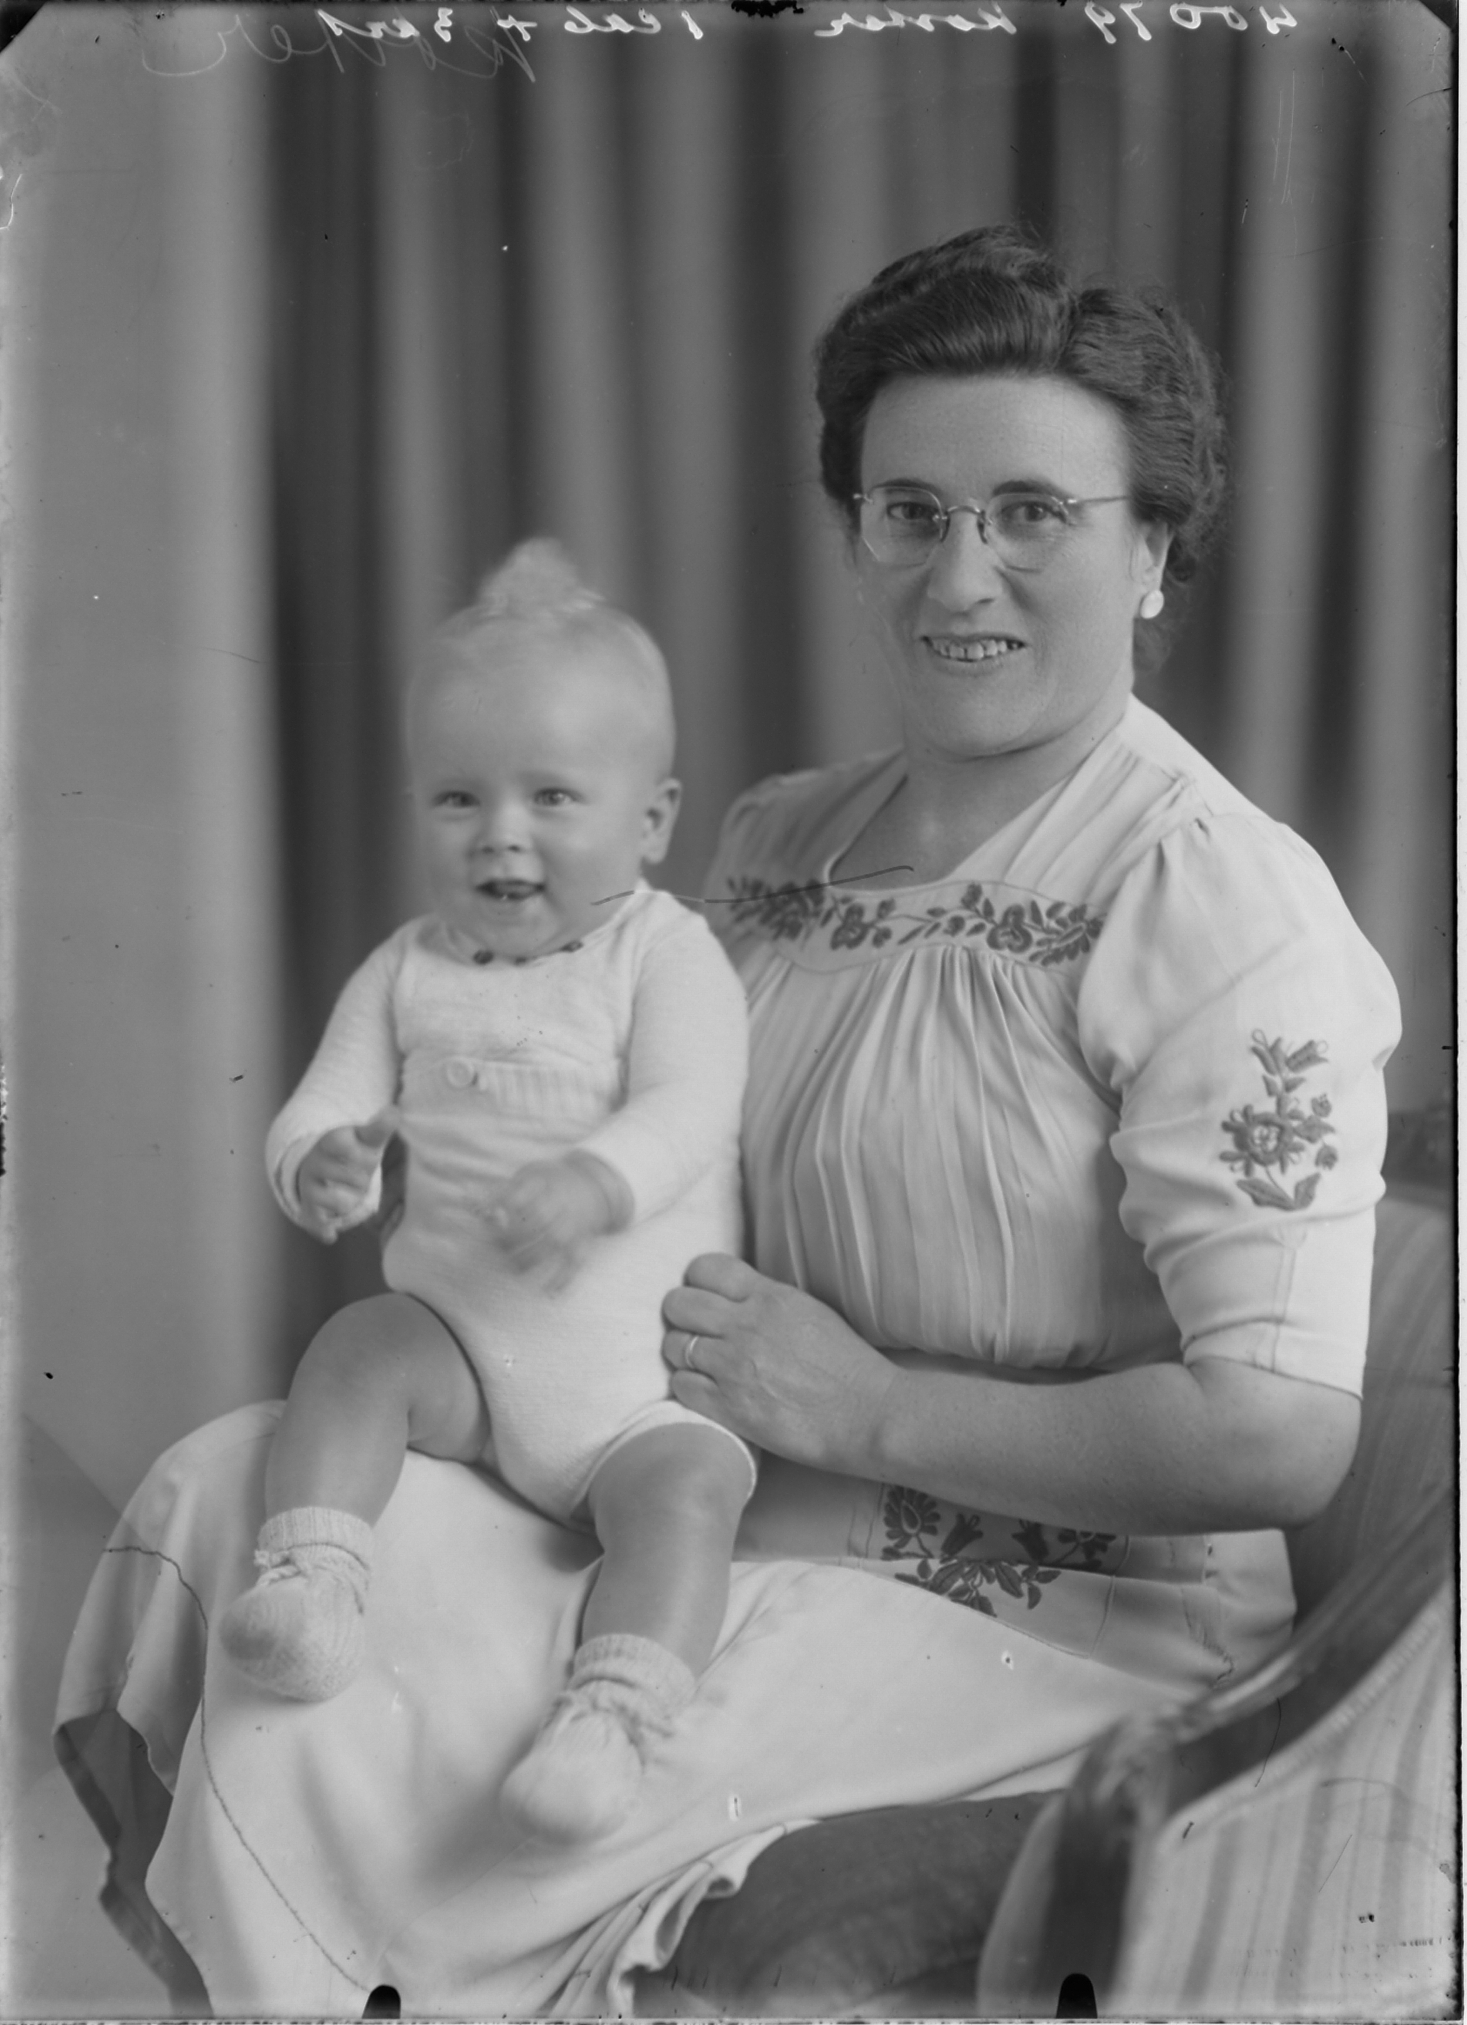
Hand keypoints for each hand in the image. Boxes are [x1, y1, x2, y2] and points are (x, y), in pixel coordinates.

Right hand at [296, 1110, 398, 1243]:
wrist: (320, 1164)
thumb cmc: (353, 1150)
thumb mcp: (367, 1137)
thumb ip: (380, 1127)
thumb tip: (394, 1112)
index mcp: (331, 1141)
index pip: (341, 1144)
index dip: (361, 1154)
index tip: (369, 1157)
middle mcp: (317, 1162)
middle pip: (355, 1179)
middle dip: (363, 1181)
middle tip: (362, 1176)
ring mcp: (310, 1186)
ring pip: (341, 1202)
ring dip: (351, 1202)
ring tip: (351, 1194)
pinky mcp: (308, 1208)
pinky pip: (317, 1222)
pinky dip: (325, 1229)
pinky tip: (332, 1234)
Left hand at [485, 1152, 631, 1291]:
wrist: (593, 1184)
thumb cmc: (547, 1183)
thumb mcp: (525, 1177)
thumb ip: (498, 1194)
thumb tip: (473, 1209)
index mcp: (543, 1182)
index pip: (519, 1196)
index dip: (501, 1209)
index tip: (489, 1217)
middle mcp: (561, 1201)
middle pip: (536, 1220)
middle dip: (512, 1237)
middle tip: (498, 1246)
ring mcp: (575, 1221)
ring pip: (554, 1241)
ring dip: (530, 1258)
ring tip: (514, 1267)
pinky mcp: (583, 1239)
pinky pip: (576, 1260)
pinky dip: (564, 1277)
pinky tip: (550, 1293)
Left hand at [661, 1255, 896, 1472]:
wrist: (867, 1414)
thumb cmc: (847, 1365)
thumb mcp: (810, 1311)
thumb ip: (767, 1299)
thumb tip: (733, 1296)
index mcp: (769, 1297)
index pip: (705, 1268)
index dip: (697, 1282)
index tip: (704, 1296)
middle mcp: (745, 1326)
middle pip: (678, 1304)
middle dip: (682, 1315)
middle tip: (695, 1331)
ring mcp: (733, 1367)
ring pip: (674, 1345)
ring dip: (683, 1353)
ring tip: (702, 1364)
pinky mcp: (728, 1407)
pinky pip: (680, 1385)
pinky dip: (688, 1386)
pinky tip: (708, 1390)